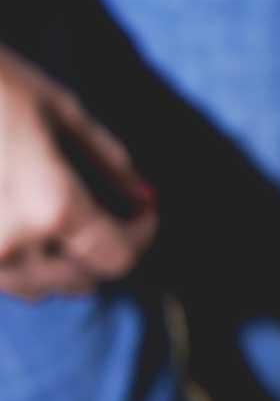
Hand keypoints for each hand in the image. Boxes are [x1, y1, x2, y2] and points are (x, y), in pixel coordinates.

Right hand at [0, 45, 156, 299]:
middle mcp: (9, 244)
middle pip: (79, 281)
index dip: (141, 234)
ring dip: (62, 264)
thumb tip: (145, 197)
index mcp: (50, 208)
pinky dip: (22, 263)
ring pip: (35, 288)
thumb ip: (107, 163)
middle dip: (104, 249)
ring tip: (70, 222)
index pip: (118, 257)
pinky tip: (28, 225)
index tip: (145, 209)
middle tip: (114, 213)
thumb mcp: (62, 112)